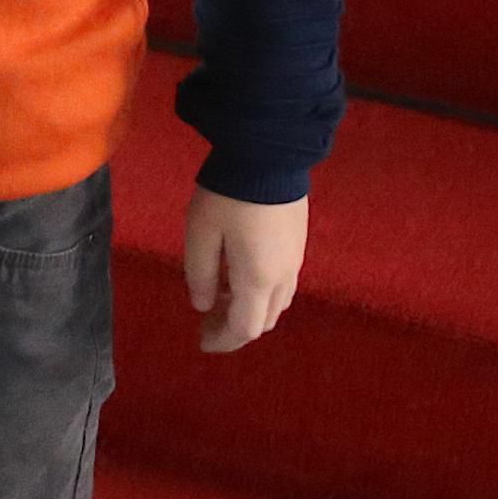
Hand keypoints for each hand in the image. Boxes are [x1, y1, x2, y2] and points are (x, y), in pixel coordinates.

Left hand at [182, 188, 306, 352]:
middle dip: (235, 327)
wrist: (267, 156)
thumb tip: (202, 305)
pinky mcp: (298, 242)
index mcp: (258, 280)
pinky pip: (282, 282)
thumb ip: (199, 275)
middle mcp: (284, 276)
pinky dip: (260, 291)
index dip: (223, 341)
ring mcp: (296, 259)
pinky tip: (237, 274)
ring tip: (219, 298)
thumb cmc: (227, 196)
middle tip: (207, 321)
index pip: (245, 328)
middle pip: (264, 320)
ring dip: (249, 309)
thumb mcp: (200, 235)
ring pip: (277, 302)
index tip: (201, 342)